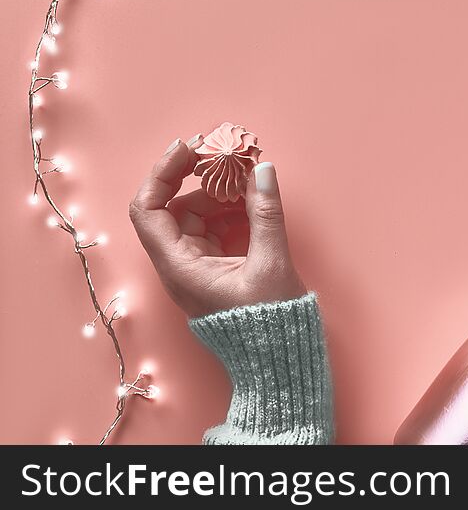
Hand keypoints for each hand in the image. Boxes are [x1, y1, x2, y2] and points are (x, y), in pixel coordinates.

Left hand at [129, 136, 305, 317]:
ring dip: (217, 194)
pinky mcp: (213, 270)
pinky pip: (212, 230)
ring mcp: (195, 268)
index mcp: (180, 268)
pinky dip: (228, 212)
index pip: (148, 209)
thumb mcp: (271, 264)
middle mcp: (179, 266)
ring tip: (246, 179)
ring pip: (194, 217)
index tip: (191, 148)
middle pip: (172, 208)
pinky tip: (250, 203)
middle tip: (226, 156)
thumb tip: (262, 169)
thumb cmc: (270, 325)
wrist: (278, 362)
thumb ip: (265, 213)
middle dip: (198, 178)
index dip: (163, 173)